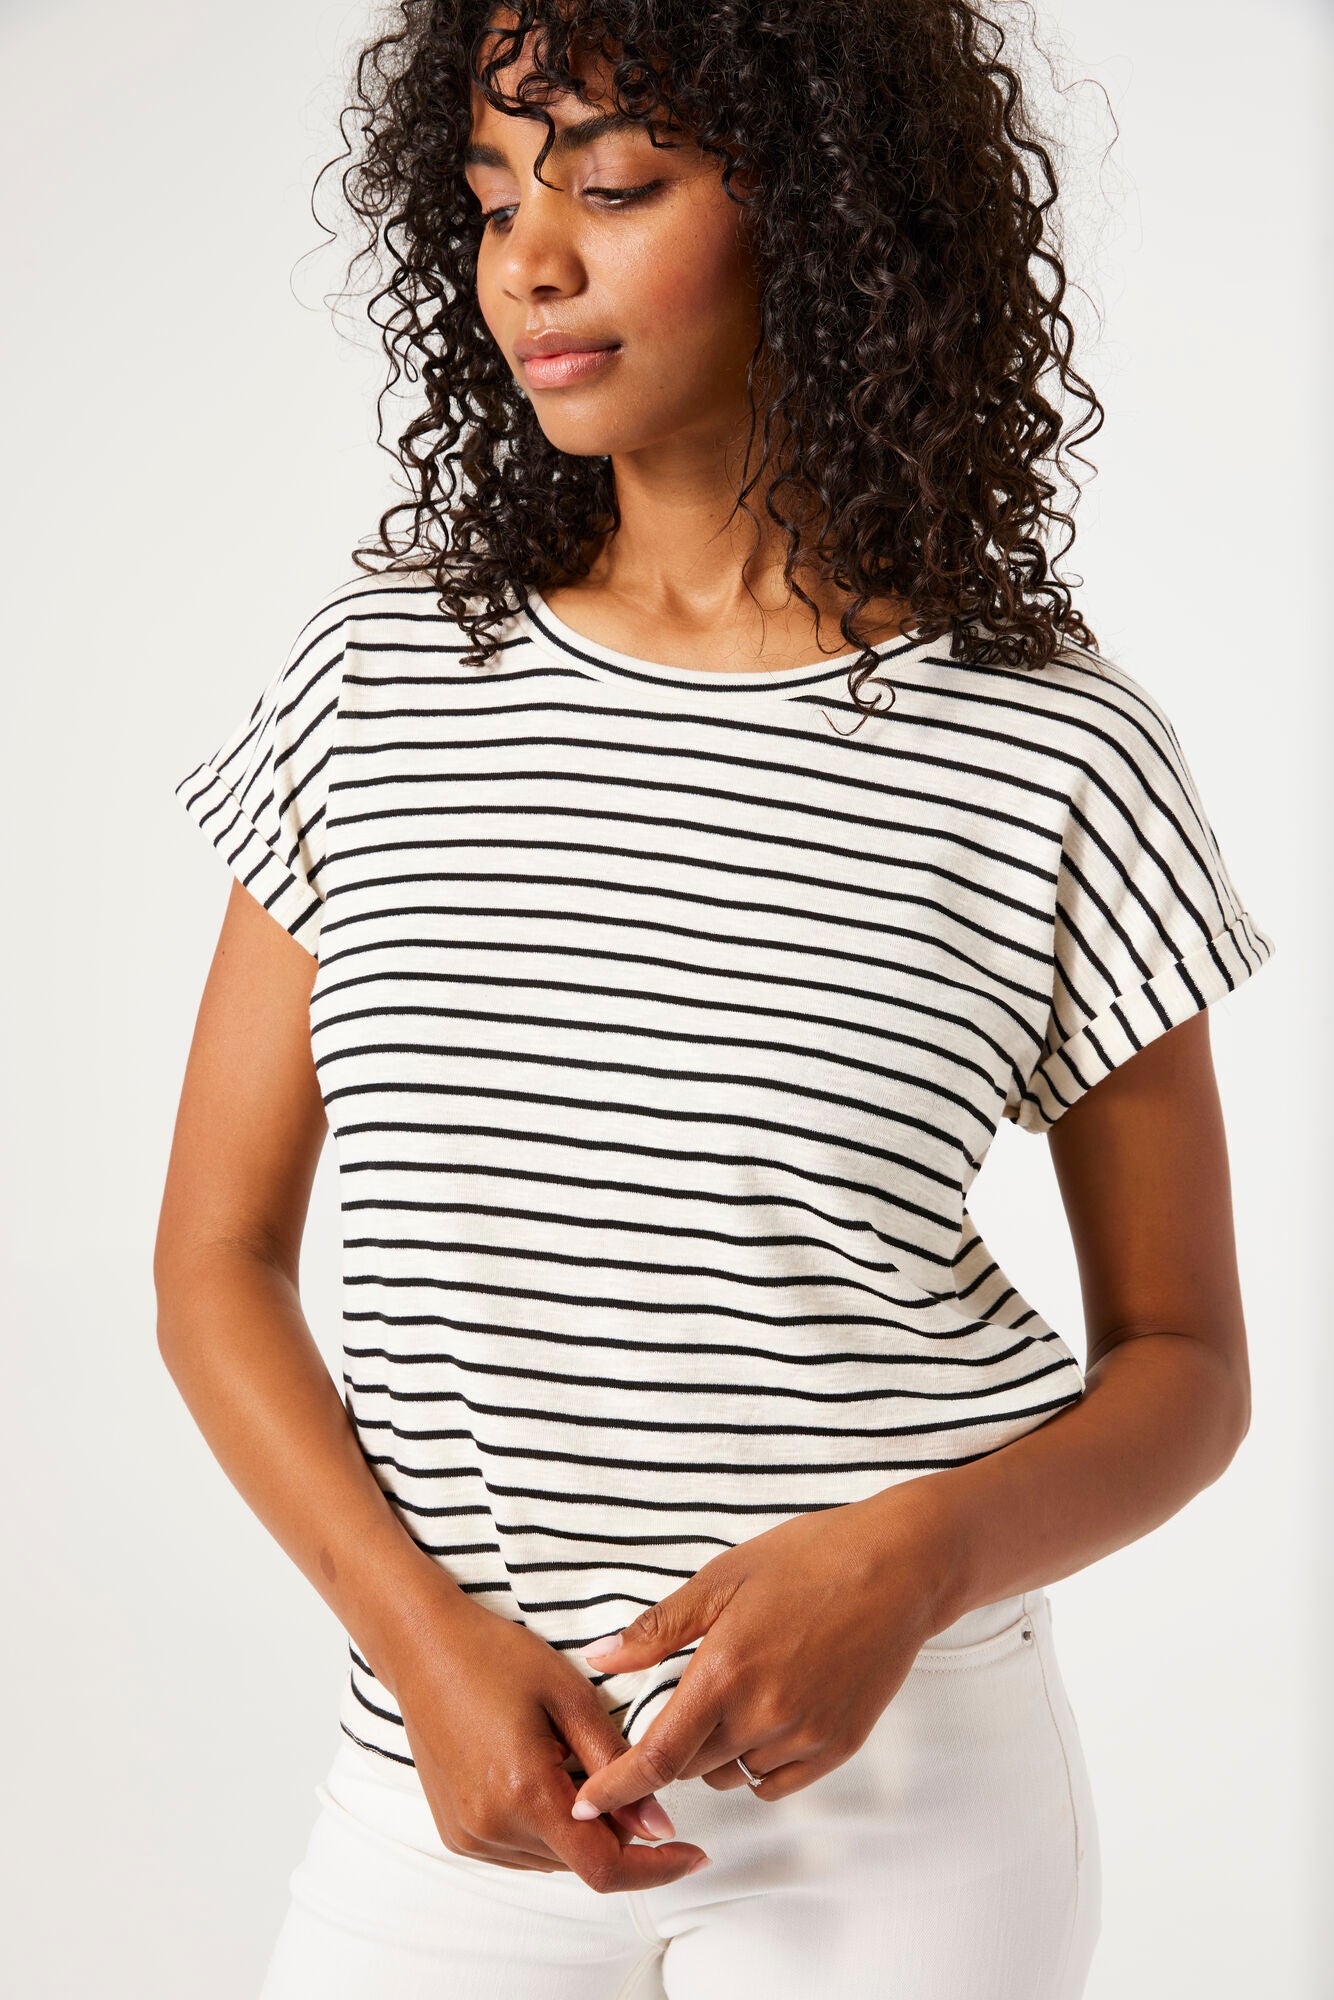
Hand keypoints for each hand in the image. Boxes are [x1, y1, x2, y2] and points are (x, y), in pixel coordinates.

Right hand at [387, 1586, 712, 1888]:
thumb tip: (658, 1824)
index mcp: (524, 1792)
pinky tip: (543, 1774)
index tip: (693, 1854)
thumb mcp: (570, 1695)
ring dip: (581, 1831)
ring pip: (554, 1861)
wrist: (423, 1649)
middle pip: (581, 1863)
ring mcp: (470, 1836)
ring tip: (569, 1760)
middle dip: (619, 1832)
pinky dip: (548, 1828)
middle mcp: (492, 1827)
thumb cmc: (496, 1657)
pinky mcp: (457, 1835)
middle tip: (624, 1772)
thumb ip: (616, 1761)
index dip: (657, 1869)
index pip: (604, 1867)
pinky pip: (522, 1852)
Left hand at [567, 1488, 954, 1820]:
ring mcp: (806, 1735)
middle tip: (687, 1697)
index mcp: (725, 1672)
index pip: (657, 1756)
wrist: (898, 1567)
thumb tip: (598, 1657)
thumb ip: (658, 1629)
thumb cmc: (807, 1560)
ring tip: (740, 1690)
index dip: (615, 1788)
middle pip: (691, 1767)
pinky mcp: (839, 1746)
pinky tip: (768, 1716)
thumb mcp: (722, 1578)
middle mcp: (764, 1715)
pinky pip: (777, 1782)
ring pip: (734, 1774)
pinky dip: (759, 1763)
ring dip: (719, 1752)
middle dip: (674, 1745)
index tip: (583, 1806)